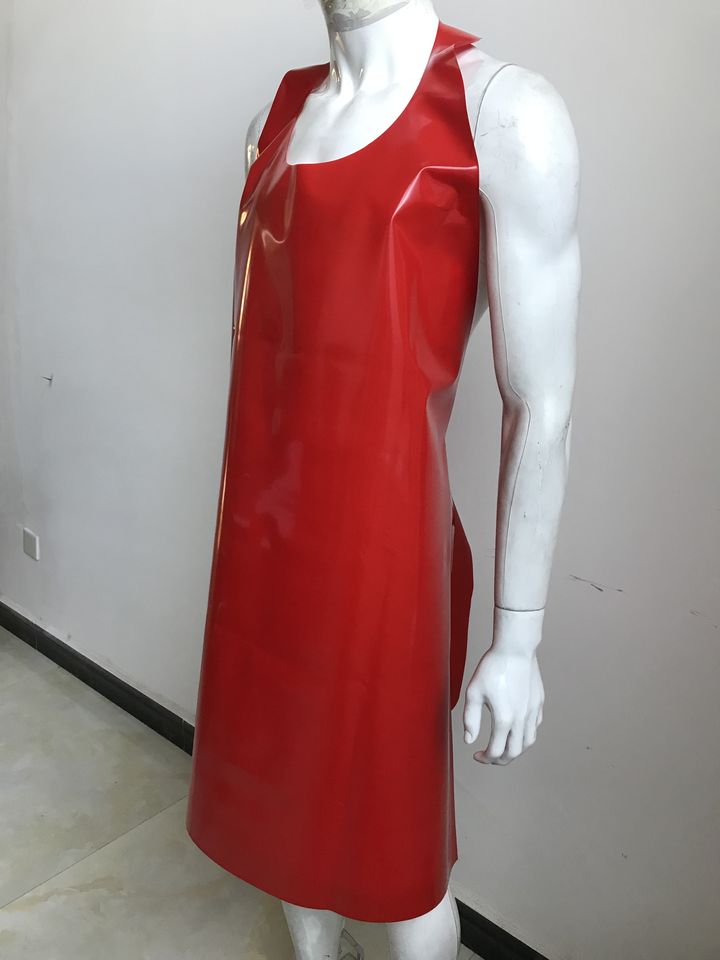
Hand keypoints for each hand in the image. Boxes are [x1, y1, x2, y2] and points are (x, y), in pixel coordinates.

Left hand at [462, 644, 544, 764]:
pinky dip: (525, 735)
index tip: (476, 755)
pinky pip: (534, 727)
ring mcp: (532, 712)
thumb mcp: (473, 692)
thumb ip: (470, 719)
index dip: (484, 758)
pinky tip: (516, 730)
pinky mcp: (538, 703)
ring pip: (528, 742)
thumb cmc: (493, 667)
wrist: (515, 649)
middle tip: (490, 757)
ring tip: (503, 747)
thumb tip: (469, 740)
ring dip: (515, 750)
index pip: (495, 751)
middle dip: (500, 760)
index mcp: (503, 719)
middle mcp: (521, 719)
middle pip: (514, 752)